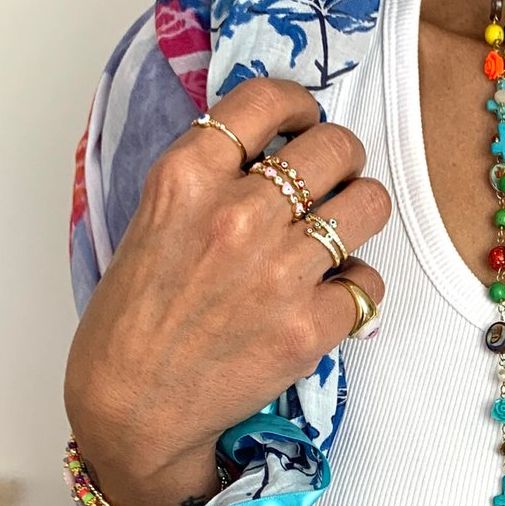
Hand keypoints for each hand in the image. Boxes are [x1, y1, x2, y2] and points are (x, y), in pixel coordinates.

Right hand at [64, 77, 390, 505]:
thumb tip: (275, 151)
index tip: (307, 118)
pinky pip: (368, 281)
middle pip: (334, 147)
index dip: (300, 104)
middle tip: (335, 180)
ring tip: (341, 233)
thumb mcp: (155, 220)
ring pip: (369, 205)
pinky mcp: (310, 326)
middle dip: (343, 158)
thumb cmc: (138, 317)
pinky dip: (357, 288)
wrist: (135, 405)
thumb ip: (211, 179)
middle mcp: (238, 214)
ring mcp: (279, 272)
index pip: (265, 100)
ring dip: (362, 213)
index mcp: (188, 177)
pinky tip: (329, 298)